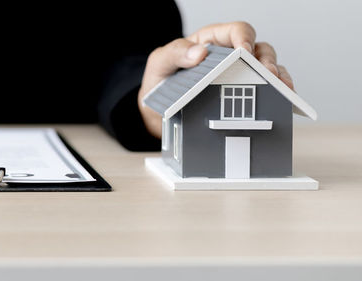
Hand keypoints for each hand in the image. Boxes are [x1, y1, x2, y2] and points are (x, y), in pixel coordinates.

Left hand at [137, 22, 294, 137]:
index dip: (244, 38)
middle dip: (266, 60)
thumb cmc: (161, 80)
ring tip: (282, 87)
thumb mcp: (160, 63)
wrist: (158, 110)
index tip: (244, 51)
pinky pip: (267, 88)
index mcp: (212, 41)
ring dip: (277, 76)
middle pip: (259, 49)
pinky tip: (281, 99)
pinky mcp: (243, 92)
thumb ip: (175, 53)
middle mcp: (231, 55)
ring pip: (268, 67)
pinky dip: (276, 92)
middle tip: (268, 73)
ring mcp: (240, 74)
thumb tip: (199, 53)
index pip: (236, 31)